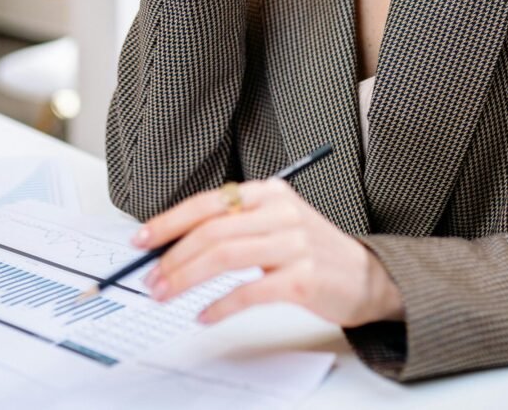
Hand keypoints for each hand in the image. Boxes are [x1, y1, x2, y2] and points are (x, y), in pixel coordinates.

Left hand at [132, 179, 404, 327]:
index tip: (141, 240)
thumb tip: (176, 244)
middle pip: (213, 230)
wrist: (365, 276)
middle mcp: (282, 211)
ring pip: (225, 256)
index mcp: (270, 192)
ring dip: (186, 278)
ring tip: (165, 294)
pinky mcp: (303, 278)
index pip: (209, 202)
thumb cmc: (311, 251)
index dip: (170, 221)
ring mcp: (295, 244)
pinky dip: (220, 305)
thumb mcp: (275, 224)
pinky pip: (250, 291)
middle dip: (173, 256)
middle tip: (149, 279)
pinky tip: (203, 315)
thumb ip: (234, 227)